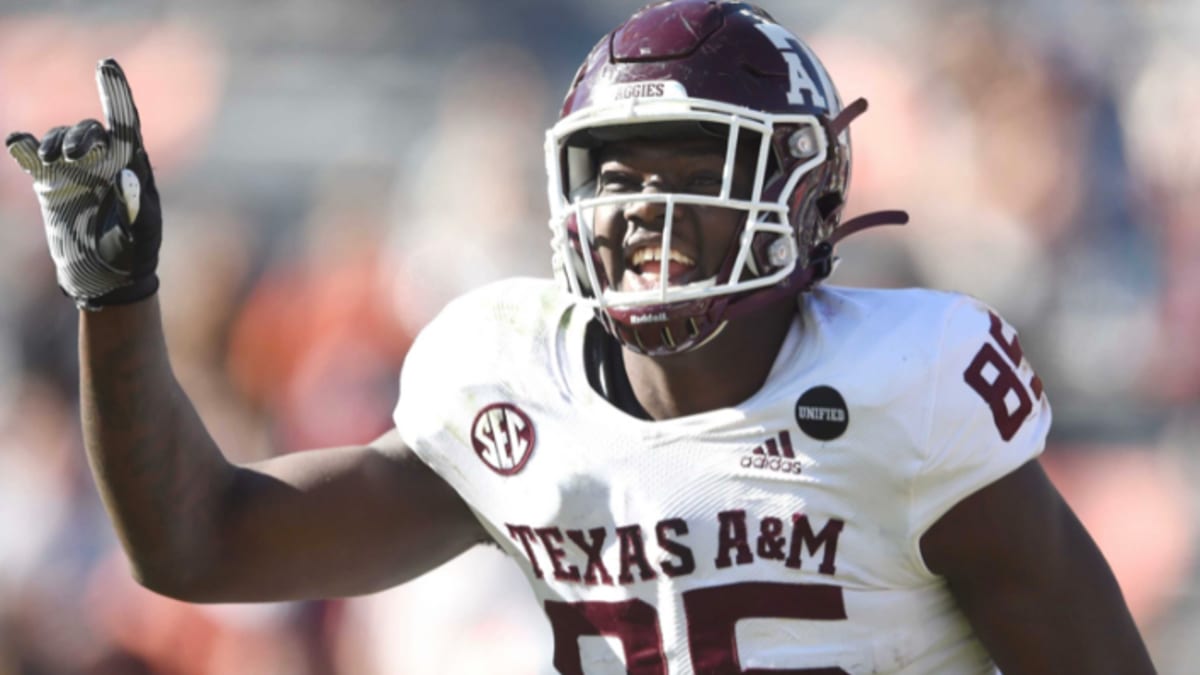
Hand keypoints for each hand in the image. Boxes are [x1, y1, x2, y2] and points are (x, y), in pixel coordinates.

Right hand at [6, 58, 160, 309]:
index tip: (106, 63)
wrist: (108, 276)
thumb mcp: (141, 234)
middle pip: (89, 129)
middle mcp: (103, 161)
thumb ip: (135, 206)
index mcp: (133, 165)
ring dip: (53, 140)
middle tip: (72, 154)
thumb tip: (125, 174)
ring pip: (60, 138)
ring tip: (50, 158)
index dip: (116, 91)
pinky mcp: (51, 183)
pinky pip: (32, 156)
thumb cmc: (134, 253)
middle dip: (78, 133)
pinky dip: (23, 146)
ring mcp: (75, 170)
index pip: (126, 120)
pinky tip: (18, 143)